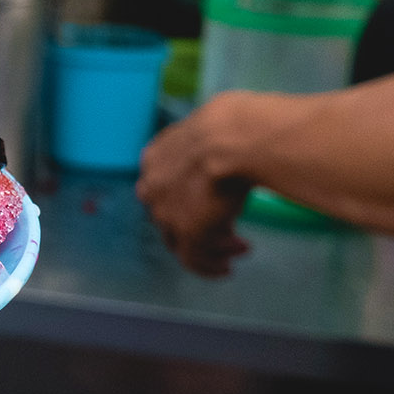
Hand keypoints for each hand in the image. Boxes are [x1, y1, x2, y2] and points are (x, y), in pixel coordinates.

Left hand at [136, 96, 254, 275]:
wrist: (233, 136)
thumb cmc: (233, 127)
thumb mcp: (209, 135)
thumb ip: (205, 150)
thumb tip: (228, 153)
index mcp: (154, 159)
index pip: (163, 190)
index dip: (187, 203)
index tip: (212, 208)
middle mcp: (152, 187)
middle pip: (170, 218)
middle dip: (201, 229)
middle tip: (230, 235)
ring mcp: (166, 211)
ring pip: (183, 242)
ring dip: (213, 249)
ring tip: (241, 249)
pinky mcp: (186, 230)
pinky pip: (194, 259)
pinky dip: (210, 266)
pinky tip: (228, 266)